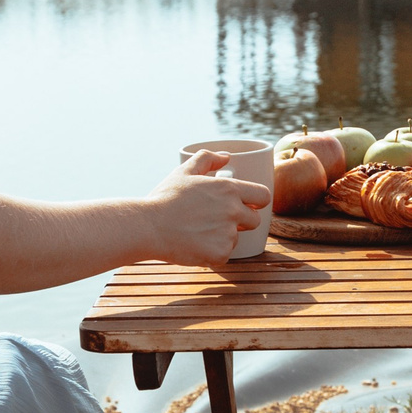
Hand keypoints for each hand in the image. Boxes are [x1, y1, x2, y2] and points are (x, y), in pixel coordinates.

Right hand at [146, 150, 268, 264]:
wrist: (148, 226)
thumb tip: (226, 156)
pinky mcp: (220, 254)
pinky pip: (223, 255)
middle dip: (241, 221)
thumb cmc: (164, 198)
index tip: (247, 205)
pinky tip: (194, 245)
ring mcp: (228, 234)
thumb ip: (207, 159)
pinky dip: (212, 254)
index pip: (263, 196)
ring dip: (222, 237)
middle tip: (215, 221)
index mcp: (228, 189)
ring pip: (236, 238)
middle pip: (254, 220)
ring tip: (198, 232)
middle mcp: (233, 210)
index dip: (256, 201)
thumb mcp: (184, 172)